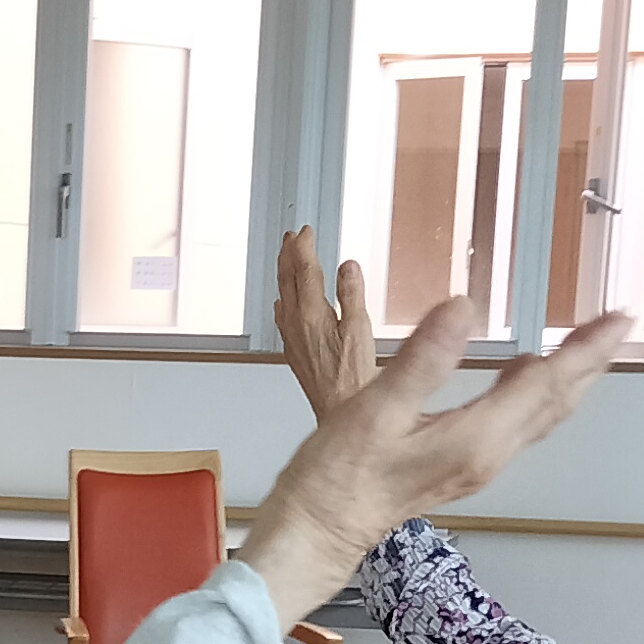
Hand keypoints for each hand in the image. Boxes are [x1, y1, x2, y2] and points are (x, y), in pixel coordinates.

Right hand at [238, 294, 636, 624]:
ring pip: (540, 415)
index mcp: (476, 439)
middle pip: (556, 401)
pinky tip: (525, 374)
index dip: (586, 348)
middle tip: (619, 322)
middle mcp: (489, 455)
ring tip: (589, 343)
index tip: (618, 318)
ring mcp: (477, 464)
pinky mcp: (462, 466)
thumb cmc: (338, 477)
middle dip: (591, 361)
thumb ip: (424, 358)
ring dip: (568, 378)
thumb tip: (464, 308)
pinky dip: (535, 394)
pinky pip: (517, 424)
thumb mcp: (375, 409)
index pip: (546, 383)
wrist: (319, 531)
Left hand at [271, 226, 381, 424]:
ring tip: (286, 257)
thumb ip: (352, 295)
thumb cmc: (353, 380)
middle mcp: (295, 324)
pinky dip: (284, 298)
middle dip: (288, 254)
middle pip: (287, 279)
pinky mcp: (294, 351)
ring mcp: (292, 337)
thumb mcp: (361, 331)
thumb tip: (347, 267)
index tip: (306, 231)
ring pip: (282, 294)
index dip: (304, 247)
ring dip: (284, 272)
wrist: (339, 412)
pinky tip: (284, 301)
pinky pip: (282, 315)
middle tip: (291, 237)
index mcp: (311, 313)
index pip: (304, 270)